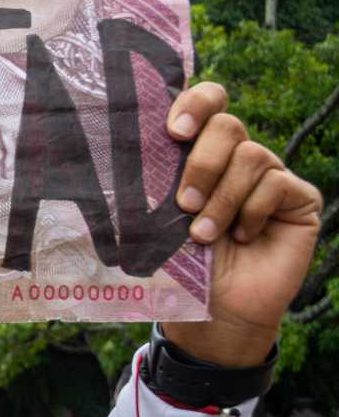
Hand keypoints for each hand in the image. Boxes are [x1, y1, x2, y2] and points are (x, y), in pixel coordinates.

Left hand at [161, 84, 321, 366]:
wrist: (212, 313)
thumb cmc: (179, 265)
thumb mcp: (157, 219)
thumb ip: (151, 182)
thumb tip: (117, 147)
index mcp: (201, 154)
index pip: (207, 103)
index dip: (195, 103)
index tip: (173, 130)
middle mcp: (238, 159)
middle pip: (228, 125)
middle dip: (201, 162)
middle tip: (182, 203)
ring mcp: (271, 176)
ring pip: (252, 156)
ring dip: (221, 199)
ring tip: (202, 236)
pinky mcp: (298, 199)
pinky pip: (278, 184)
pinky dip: (253, 212)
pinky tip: (242, 238)